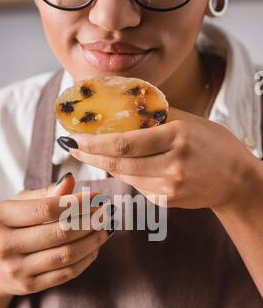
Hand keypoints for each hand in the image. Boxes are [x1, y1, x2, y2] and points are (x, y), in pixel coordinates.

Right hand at [0, 174, 111, 302]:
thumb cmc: (4, 231)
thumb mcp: (14, 207)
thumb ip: (43, 194)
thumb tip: (71, 181)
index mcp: (0, 218)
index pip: (46, 209)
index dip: (77, 203)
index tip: (97, 197)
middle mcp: (5, 244)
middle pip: (59, 232)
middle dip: (89, 221)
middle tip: (106, 213)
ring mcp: (17, 269)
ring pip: (66, 254)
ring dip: (91, 241)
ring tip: (103, 230)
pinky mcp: (29, 286)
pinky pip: (66, 273)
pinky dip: (85, 260)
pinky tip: (94, 248)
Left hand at [65, 108, 256, 209]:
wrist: (236, 180)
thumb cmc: (213, 144)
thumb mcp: (189, 121)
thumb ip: (155, 116)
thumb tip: (120, 104)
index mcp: (177, 138)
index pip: (124, 143)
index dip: (94, 142)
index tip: (74, 136)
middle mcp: (172, 166)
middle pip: (118, 164)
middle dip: (89, 156)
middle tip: (71, 146)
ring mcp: (169, 188)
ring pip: (124, 176)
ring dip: (104, 165)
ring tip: (89, 153)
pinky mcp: (166, 202)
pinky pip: (136, 186)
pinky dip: (125, 174)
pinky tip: (120, 165)